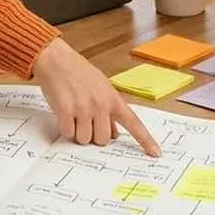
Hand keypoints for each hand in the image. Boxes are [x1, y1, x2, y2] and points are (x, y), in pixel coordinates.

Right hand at [32, 38, 159, 155]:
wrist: (58, 61)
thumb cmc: (81, 73)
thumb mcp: (103, 89)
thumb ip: (111, 111)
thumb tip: (115, 135)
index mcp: (114, 99)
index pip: (134, 123)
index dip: (145, 140)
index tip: (156, 153)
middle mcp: (101, 105)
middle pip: (103, 140)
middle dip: (94, 135)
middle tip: (87, 120)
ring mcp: (84, 109)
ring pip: (84, 140)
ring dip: (78, 132)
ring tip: (75, 114)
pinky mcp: (66, 111)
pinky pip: (68, 134)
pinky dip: (66, 129)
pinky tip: (65, 114)